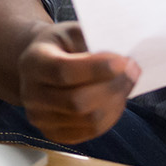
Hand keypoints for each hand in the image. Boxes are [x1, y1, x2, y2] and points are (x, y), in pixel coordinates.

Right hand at [17, 22, 139, 144]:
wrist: (39, 65)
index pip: (64, 71)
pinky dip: (110, 116)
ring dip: (116, 102)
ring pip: (88, 120)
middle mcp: (31, 94)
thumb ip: (92, 40)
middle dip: (113, 87)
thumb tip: (121, 56)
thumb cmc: (60, 45)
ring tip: (127, 83)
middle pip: (77, 101)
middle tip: (134, 70)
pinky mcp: (53, 133)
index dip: (97, 69)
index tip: (123, 60)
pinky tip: (116, 99)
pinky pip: (90, 132)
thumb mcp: (71, 32)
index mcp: (33, 63)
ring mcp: (40, 118)